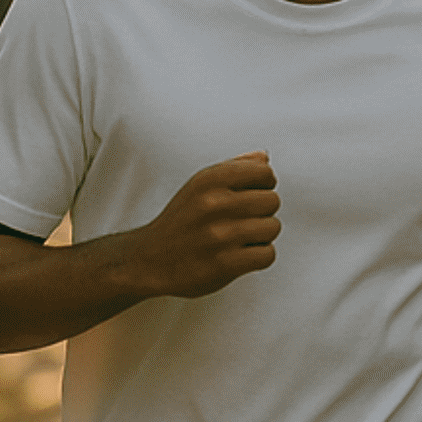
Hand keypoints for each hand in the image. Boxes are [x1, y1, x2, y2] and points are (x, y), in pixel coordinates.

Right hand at [132, 153, 280, 297]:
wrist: (148, 261)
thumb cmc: (181, 223)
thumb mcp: (199, 186)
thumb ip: (233, 168)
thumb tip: (264, 158)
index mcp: (208, 180)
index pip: (264, 171)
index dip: (263, 185)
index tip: (250, 196)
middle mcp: (213, 203)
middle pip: (273, 200)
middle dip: (262, 212)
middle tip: (239, 222)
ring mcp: (220, 235)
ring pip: (273, 227)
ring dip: (261, 236)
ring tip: (238, 240)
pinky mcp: (225, 263)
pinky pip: (268, 254)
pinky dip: (258, 258)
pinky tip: (239, 256)